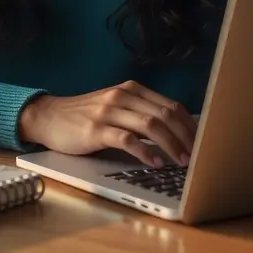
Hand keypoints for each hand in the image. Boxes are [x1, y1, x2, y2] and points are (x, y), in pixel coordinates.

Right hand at [17, 81, 197, 166]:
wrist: (48, 116)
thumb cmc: (84, 116)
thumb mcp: (115, 107)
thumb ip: (140, 113)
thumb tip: (175, 134)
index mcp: (131, 89)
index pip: (171, 105)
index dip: (190, 125)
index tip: (203, 143)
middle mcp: (122, 96)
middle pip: (165, 114)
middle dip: (186, 137)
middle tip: (198, 157)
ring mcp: (108, 111)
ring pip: (151, 125)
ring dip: (171, 145)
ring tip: (182, 163)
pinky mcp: (96, 129)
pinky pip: (127, 139)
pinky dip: (145, 151)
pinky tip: (154, 162)